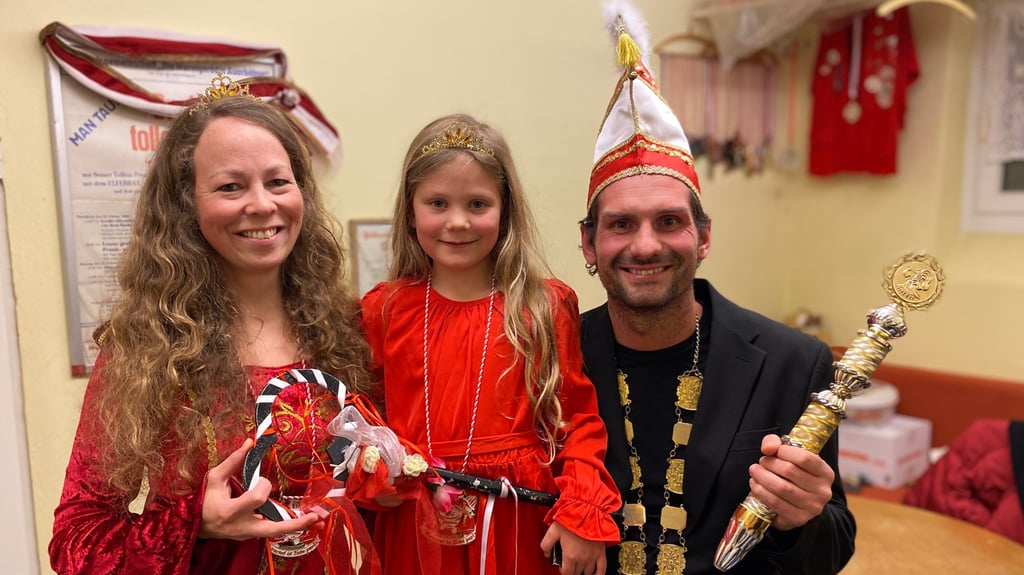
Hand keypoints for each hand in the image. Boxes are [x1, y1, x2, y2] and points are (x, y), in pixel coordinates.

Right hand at [198, 438, 319, 539]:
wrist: (197, 525)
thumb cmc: (205, 500)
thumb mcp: (214, 479)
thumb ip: (232, 461)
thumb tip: (249, 442)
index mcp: (231, 511)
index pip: (256, 499)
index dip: (263, 486)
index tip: (261, 479)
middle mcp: (242, 526)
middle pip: (274, 528)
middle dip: (295, 524)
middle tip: (315, 517)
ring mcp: (249, 533)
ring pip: (276, 533)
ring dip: (297, 525)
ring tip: (316, 517)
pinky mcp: (253, 535)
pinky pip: (272, 530)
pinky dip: (287, 524)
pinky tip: (302, 518)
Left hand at [540, 521, 605, 574]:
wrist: (588, 511)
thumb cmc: (572, 519)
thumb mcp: (553, 530)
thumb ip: (546, 544)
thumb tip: (545, 552)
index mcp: (570, 556)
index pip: (566, 573)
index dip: (563, 571)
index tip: (562, 567)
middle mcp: (582, 559)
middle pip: (576, 573)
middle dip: (571, 570)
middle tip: (569, 564)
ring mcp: (592, 557)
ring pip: (587, 573)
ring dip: (582, 572)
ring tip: (579, 568)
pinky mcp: (601, 552)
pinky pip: (601, 569)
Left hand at [747, 434, 834, 530]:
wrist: (798, 504)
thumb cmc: (793, 475)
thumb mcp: (790, 456)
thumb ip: (777, 443)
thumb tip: (768, 447)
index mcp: (825, 473)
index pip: (804, 457)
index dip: (784, 451)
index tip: (773, 451)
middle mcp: (822, 491)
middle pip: (790, 471)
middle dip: (770, 463)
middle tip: (761, 462)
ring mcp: (812, 507)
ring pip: (781, 488)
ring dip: (762, 477)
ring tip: (755, 471)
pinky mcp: (798, 519)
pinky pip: (775, 503)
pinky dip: (761, 491)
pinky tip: (755, 485)